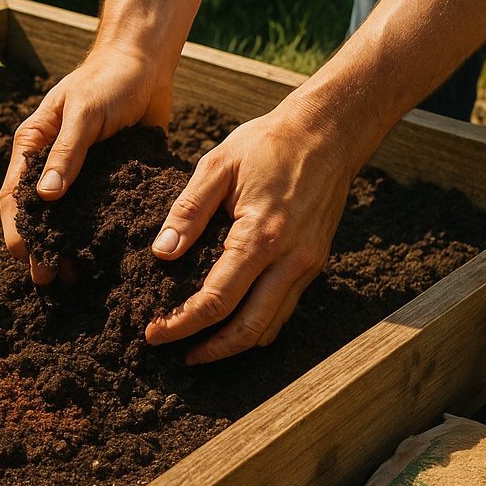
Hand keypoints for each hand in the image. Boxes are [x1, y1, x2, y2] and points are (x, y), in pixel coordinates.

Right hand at [0, 46, 171, 283]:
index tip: (25, 258)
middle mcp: (52, 164)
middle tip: (49, 280)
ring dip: (69, 248)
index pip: (14, 195)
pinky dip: (97, 235)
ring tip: (75, 278)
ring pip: (68, 219)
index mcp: (33, 146)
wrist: (145, 63)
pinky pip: (99, 212)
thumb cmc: (107, 80)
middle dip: (41, 247)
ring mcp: (80, 174)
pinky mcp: (109, 179)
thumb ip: (66, 153)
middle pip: (39, 215)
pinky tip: (105, 257)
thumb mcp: (84, 114)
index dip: (17, 229)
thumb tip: (45, 196)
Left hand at [144, 105, 359, 364]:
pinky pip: (284, 308)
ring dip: (234, 344)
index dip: (182, 324)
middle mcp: (290, 259)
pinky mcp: (314, 262)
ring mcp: (307, 264)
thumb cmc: (269, 143)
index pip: (217, 301)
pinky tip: (232, 323)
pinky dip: (257, 326)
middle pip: (249, 329)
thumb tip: (162, 253)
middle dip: (210, 350)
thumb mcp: (218, 165)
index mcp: (261, 236)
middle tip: (177, 355)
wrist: (329, 131)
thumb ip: (188, 211)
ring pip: (271, 326)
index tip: (155, 333)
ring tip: (200, 348)